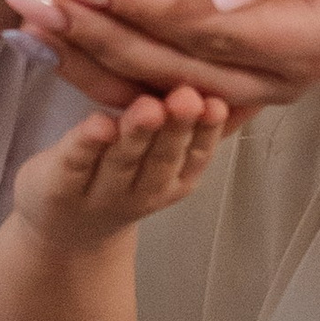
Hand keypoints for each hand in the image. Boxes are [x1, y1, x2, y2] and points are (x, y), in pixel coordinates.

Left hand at [0, 0, 319, 117]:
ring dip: (86, 54)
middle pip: (171, 67)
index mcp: (313, 39)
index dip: (135, 5)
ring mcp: (257, 82)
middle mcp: (283, 77)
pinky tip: (55, 36)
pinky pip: (161, 77)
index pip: (204, 29)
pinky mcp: (232, 70)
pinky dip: (105, 59)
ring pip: (158, 84)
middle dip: (92, 32)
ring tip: (24, 17)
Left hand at [8, 87, 229, 242]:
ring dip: (136, 135)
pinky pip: (74, 163)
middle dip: (176, 129)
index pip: (196, 155)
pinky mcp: (59, 186)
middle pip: (161, 159)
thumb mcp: (174, 155)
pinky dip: (86, 144)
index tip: (216, 102)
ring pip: (122, 161)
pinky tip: (98, 123)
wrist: (67, 230)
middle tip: (187, 98)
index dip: (207, 131)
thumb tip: (260, 89)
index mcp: (175, 180)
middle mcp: (142, 191)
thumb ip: (210, 125)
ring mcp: (100, 192)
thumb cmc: (125, 175)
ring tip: (149, 106)